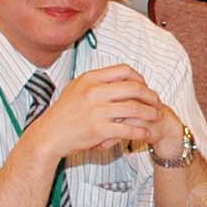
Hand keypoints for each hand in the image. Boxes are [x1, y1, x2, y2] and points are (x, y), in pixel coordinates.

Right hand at [30, 65, 167, 160]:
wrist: (49, 135)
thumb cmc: (64, 113)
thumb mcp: (76, 88)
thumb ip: (97, 81)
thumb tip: (121, 75)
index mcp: (90, 79)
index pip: (124, 70)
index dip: (140, 78)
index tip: (145, 87)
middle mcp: (94, 92)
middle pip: (134, 88)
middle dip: (150, 95)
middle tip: (157, 102)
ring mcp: (96, 111)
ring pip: (135, 108)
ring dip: (151, 113)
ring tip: (157, 117)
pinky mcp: (99, 129)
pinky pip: (128, 129)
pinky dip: (141, 131)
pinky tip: (146, 133)